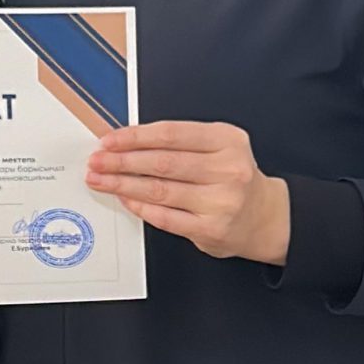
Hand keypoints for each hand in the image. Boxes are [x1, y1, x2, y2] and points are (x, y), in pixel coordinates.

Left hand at [86, 121, 290, 262]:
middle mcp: (228, 169)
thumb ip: (181, 143)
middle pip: (162, 162)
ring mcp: (221, 201)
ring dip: (123, 184)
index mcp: (227, 141)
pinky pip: (165, 217)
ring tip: (101, 180)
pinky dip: (140, 207)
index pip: (171, 134)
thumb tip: (127, 143)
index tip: (109, 140)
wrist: (266, 217)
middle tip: (97, 161)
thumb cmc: (233, 178)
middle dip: (122, 161)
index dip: (135, 137)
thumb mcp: (219, 148)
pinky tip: (125, 199)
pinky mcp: (211, 229)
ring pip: (160, 190)